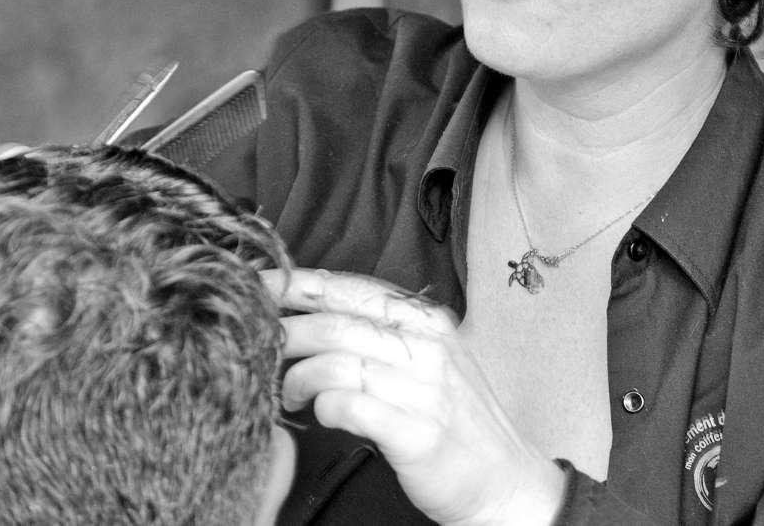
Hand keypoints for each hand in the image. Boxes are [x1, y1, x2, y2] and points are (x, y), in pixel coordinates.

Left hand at [262, 268, 566, 525]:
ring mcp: (424, 390)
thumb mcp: (428, 360)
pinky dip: (324, 406)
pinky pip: (350, 406)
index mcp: (426, 322)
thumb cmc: (456, 419)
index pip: (351, 288)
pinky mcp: (417, 434)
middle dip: (285, 332)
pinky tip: (320, 414)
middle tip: (259, 348)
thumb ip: (380, 334)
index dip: (297, 283)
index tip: (258, 285)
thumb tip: (312, 313)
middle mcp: (427, 348)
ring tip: (288, 393)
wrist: (505, 480)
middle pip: (335, 323)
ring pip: (336, 362)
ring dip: (297, 377)